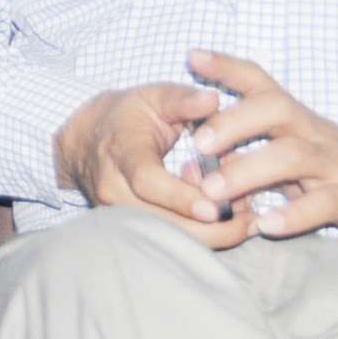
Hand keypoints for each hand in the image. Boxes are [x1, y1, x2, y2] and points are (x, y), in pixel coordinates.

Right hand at [52, 81, 251, 249]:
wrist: (86, 141)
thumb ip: (184, 99)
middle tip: (251, 219)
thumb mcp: (154, 97)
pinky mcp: (128, 229)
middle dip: (208, 228)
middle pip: (160, 222)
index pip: (146, 181)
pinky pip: (167, 240)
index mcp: (121, 152)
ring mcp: (118, 215)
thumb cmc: (127, 116)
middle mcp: (114, 190)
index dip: (180, 197)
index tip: (215, 208)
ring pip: (167, 238)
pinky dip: (199, 235)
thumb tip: (213, 99)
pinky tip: (227, 223)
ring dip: (209, 234)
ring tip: (246, 220)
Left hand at [186, 51, 337, 251]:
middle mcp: (313, 131)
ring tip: (213, 191)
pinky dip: (293, 214)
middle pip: (276, 108)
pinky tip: (264, 226)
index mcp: (293, 116)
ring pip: (294, 156)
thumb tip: (187, 166)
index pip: (261, 80)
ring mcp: (335, 163)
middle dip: (233, 122)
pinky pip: (324, 203)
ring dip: (249, 170)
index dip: (228, 66)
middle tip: (196, 143)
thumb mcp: (285, 150)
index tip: (192, 55)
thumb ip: (241, 153)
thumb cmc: (323, 169)